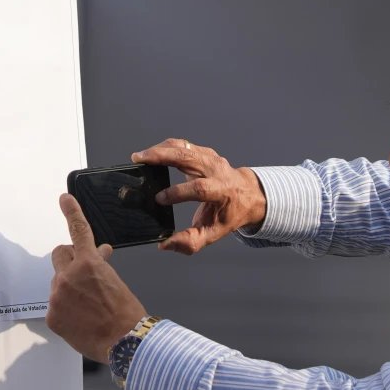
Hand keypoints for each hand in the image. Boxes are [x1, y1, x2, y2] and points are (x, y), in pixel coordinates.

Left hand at [46, 194, 146, 362]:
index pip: (78, 230)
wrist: (124, 342)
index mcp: (88, 263)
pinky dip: (65, 310)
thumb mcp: (115, 280)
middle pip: (59, 256)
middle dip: (69, 260)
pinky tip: (80, 319)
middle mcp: (68, 276)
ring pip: (58, 283)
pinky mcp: (52, 316)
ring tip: (87, 305)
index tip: (64, 198)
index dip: (71, 211)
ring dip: (69, 288)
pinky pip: (55, 306)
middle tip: (82, 272)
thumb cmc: (125, 311)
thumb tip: (99, 254)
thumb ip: (100, 265)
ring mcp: (58, 296)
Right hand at [132, 139, 266, 254]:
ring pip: (183, 147)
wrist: (249, 194)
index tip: (159, 199)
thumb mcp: (215, 233)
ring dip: (159, 149)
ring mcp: (211, 158)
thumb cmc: (231, 214)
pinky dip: (165, 147)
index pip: (199, 188)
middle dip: (162, 157)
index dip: (178, 192)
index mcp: (222, 190)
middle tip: (140, 160)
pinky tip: (152, 154)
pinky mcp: (204, 152)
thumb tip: (165, 244)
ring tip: (140, 156)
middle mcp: (217, 170)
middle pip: (187, 157)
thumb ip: (191, 241)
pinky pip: (183, 145)